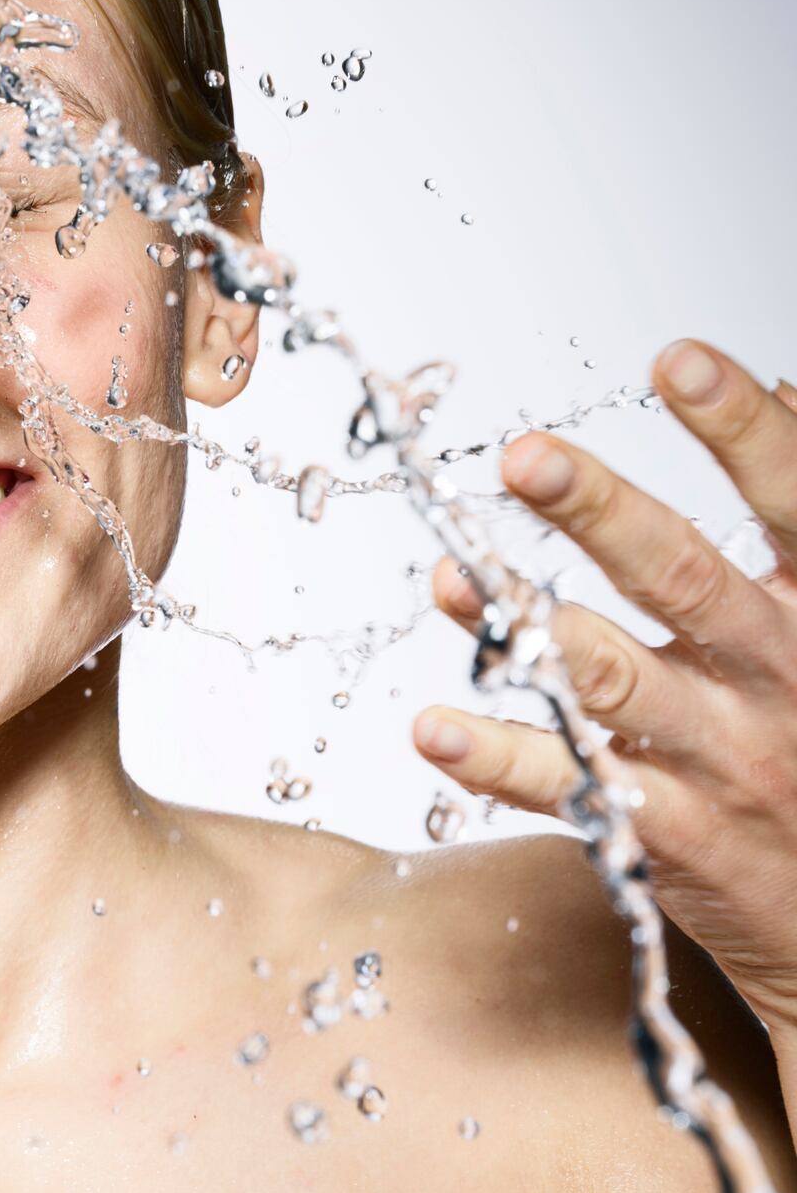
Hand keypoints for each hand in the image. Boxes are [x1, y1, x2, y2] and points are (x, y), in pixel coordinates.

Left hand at [414, 338, 796, 1032]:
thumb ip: (796, 522)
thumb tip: (779, 383)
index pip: (794, 503)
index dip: (743, 430)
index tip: (680, 357)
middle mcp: (780, 674)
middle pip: (687, 579)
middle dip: (605, 513)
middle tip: (525, 457)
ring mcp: (729, 757)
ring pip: (619, 681)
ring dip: (533, 625)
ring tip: (455, 577)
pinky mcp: (679, 835)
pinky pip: (577, 789)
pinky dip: (501, 759)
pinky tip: (432, 728)